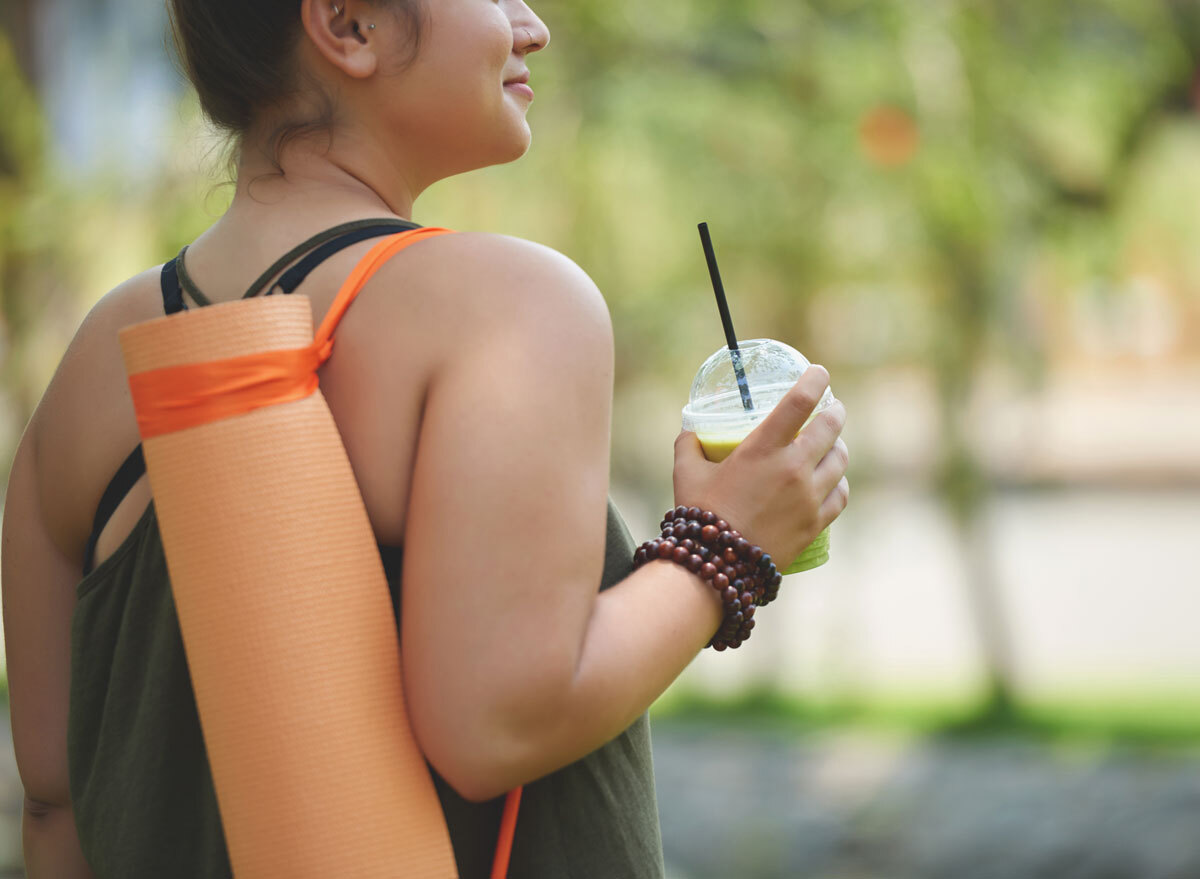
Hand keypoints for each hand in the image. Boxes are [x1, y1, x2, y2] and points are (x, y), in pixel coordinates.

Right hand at [671, 365, 849, 564]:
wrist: (717, 567)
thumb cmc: (699, 515)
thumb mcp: (686, 472)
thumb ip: (689, 445)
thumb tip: (690, 431)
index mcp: (763, 448)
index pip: (800, 401)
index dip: (815, 380)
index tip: (819, 373)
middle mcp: (793, 468)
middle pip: (831, 427)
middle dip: (834, 412)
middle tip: (831, 409)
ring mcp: (809, 497)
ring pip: (841, 460)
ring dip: (839, 446)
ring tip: (832, 444)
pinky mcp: (815, 523)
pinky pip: (841, 495)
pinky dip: (840, 482)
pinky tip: (834, 481)